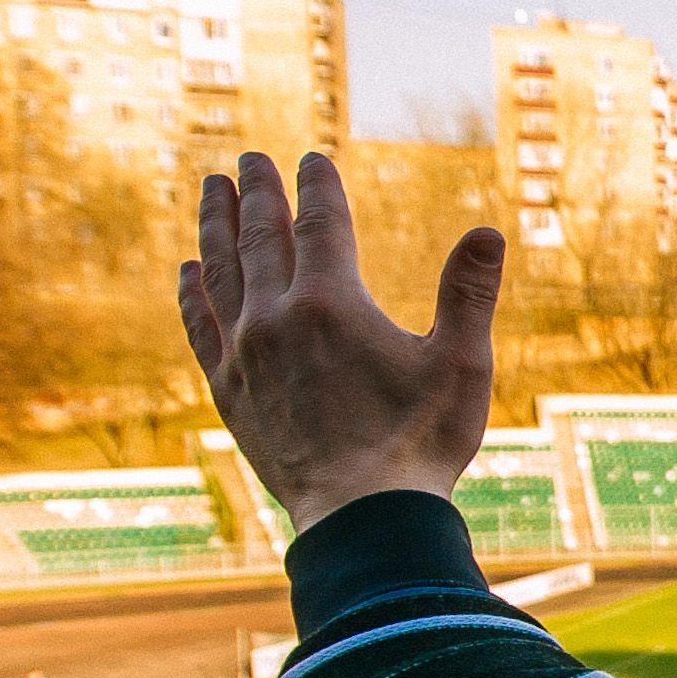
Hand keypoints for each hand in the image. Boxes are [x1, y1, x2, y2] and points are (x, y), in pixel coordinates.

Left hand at [179, 151, 504, 536]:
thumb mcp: (460, 365)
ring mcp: (245, 353)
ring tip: (209, 188)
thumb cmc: (420, 443)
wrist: (362, 518)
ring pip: (220, 270)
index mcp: (333, 302)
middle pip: (259, 235)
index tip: (311, 158)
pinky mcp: (228, 389)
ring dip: (214, 224)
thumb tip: (488, 232)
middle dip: (257, 191)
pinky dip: (192, 292)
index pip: (320, 223)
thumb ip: (468, 294)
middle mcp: (277, 317)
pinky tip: (188, 271)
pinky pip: (200, 325)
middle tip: (249, 159)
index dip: (317, 186)